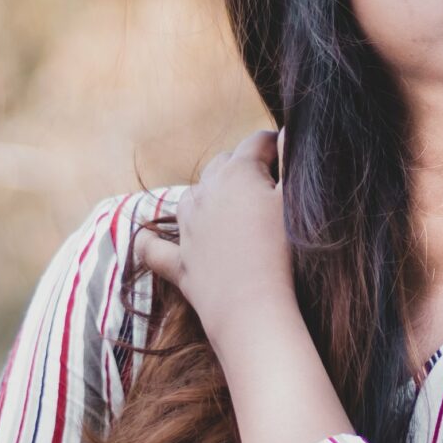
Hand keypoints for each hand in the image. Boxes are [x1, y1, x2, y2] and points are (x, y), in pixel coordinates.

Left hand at [133, 128, 297, 351]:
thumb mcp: (295, 199)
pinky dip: (152, 241)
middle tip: (269, 184)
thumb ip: (291, 160)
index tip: (291, 156)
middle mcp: (206, 192)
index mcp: (237, 173)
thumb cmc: (284, 251)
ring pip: (192, 196)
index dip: (277, 146)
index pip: (258, 142)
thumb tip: (287, 133)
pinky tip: (147, 237)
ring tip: (232, 208)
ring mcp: (188, 228)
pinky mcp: (179, 262)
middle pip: (223, 164)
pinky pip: (154, 247)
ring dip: (209, 195)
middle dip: (243, 166)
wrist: (254, 308)